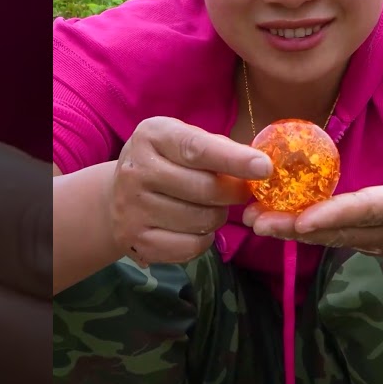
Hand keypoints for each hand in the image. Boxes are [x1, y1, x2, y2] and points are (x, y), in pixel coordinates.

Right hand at [109, 116, 271, 265]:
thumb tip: (260, 167)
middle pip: (205, 189)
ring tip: (210, 207)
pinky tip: (197, 227)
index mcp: (152, 136)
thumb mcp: (184, 141)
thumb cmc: (166, 162)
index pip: (197, 149)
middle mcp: (136, 171)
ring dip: (218, 216)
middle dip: (233, 193)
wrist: (117, 195)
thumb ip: (219, 149)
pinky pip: (190, 246)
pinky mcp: (136, 241)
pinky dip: (204, 239)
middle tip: (240, 192)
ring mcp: (132, 208)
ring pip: (201, 220)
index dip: (234, 160)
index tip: (265, 168)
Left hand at [243, 150, 382, 269]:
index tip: (302, 221)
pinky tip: (274, 222)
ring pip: (333, 238)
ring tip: (254, 219)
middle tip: (256, 219)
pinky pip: (335, 239)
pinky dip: (304, 233)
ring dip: (292, 232)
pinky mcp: (374, 247)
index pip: (374, 210)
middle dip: (296, 228)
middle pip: (342, 230)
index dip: (337, 215)